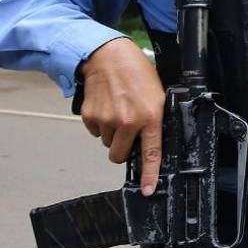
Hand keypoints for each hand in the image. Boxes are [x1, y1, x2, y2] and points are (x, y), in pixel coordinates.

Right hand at [78, 37, 165, 194]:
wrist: (110, 56)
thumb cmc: (137, 73)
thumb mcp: (158, 95)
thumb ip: (155, 119)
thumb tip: (151, 142)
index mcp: (151, 116)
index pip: (151, 153)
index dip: (149, 174)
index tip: (147, 190)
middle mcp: (128, 122)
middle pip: (119, 155)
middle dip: (122, 149)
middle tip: (127, 131)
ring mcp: (107, 120)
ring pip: (107, 143)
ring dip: (112, 133)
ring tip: (118, 110)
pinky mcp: (90, 117)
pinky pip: (94, 133)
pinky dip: (100, 124)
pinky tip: (107, 106)